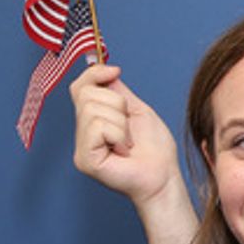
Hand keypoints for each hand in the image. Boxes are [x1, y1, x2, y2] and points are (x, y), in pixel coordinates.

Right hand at [71, 63, 181, 205]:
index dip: (94, 74)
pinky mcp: (85, 159)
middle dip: (117, 104)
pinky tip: (124, 150)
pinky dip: (118, 134)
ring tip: (128, 142)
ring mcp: (81, 147)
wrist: (164, 176)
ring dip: (120, 123)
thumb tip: (105, 67)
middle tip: (129, 128)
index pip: (79, 87)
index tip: (115, 71)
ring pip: (92, 109)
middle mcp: (82, 133)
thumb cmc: (154, 149)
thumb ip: (117, 91)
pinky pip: (97, 127)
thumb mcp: (136, 110)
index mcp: (93, 120)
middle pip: (87, 95)